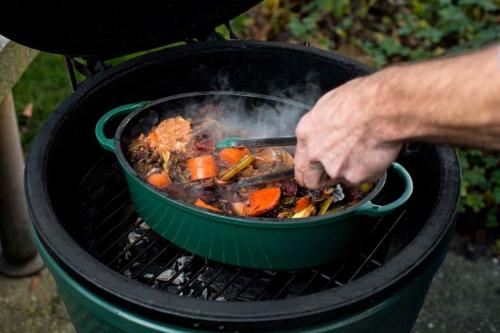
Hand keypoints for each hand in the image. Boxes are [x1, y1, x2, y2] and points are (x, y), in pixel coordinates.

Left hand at [294, 74, 401, 188]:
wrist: (384, 108)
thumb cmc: (362, 99)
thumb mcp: (330, 104)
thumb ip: (322, 126)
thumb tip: (325, 132)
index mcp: (306, 133)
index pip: (300, 162)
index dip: (309, 169)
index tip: (315, 172)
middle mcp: (315, 153)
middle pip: (311, 180)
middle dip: (322, 180)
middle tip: (337, 172)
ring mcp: (333, 167)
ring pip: (340, 177)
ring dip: (350, 170)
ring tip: (364, 150)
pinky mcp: (353, 176)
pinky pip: (361, 178)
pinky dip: (368, 170)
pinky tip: (374, 153)